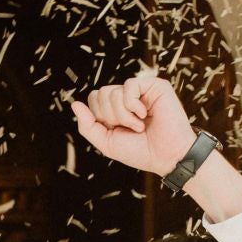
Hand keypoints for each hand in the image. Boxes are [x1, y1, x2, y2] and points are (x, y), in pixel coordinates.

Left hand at [70, 73, 196, 175]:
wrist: (167, 156)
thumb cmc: (140, 152)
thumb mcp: (107, 143)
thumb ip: (88, 125)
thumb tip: (74, 104)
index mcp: (116, 109)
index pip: (93, 99)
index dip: (99, 117)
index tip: (117, 130)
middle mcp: (127, 97)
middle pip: (100, 94)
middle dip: (111, 117)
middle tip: (131, 129)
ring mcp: (141, 90)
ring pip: (112, 92)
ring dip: (124, 115)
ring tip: (140, 125)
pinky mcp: (154, 85)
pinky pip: (129, 86)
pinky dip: (133, 105)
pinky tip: (145, 114)